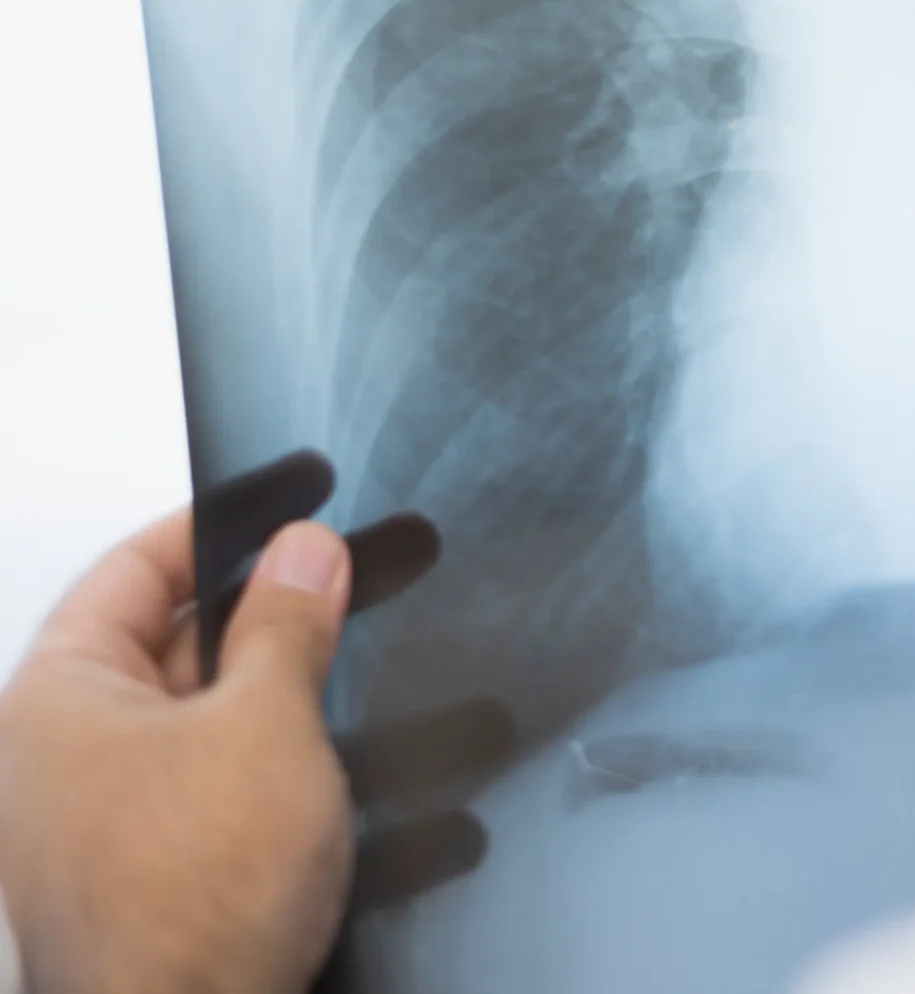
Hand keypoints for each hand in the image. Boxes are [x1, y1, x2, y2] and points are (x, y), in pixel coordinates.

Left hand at [0, 456, 498, 993]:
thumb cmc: (188, 900)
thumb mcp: (266, 724)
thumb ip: (288, 625)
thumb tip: (304, 552)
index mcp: (58, 697)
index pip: (133, 570)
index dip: (219, 526)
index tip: (292, 501)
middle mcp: (62, 757)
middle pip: (173, 644)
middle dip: (270, 616)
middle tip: (350, 583)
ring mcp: (102, 822)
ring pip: (206, 724)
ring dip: (289, 701)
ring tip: (369, 675)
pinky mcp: (151, 878)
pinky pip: (221, 795)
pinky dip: (282, 775)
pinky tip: (354, 772)